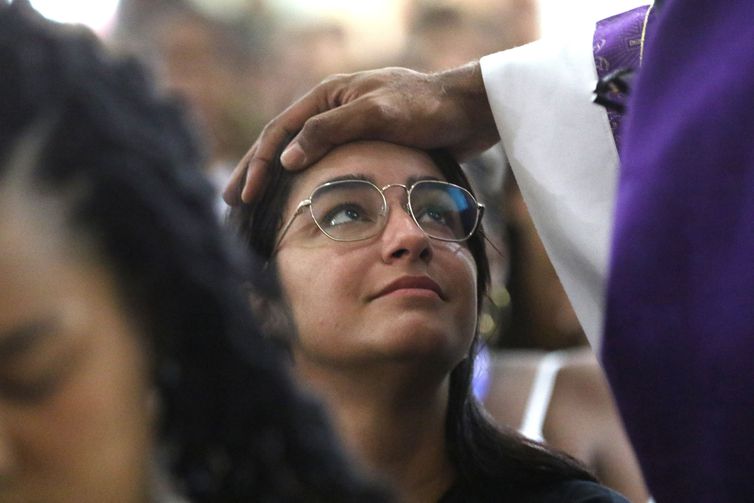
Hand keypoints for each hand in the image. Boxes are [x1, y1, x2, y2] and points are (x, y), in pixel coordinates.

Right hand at [223, 62, 498, 204]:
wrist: (467, 112)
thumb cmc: (426, 109)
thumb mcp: (378, 114)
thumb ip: (332, 131)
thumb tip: (287, 158)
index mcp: (328, 95)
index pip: (280, 132)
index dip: (259, 164)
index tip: (244, 195)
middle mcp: (331, 108)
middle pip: (282, 142)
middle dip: (255, 171)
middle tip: (230, 201)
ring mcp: (346, 126)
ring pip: (300, 154)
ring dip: (275, 178)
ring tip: (254, 203)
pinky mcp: (363, 143)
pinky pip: (323, 163)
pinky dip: (304, 181)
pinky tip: (298, 198)